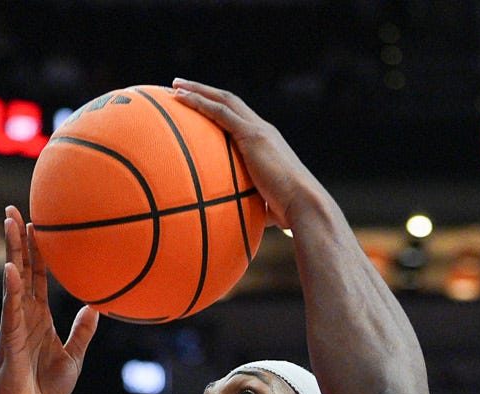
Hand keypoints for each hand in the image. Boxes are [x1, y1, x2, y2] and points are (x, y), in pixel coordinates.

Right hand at [0, 205, 98, 393]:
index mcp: (39, 318)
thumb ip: (82, 332)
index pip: (38, 276)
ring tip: (9, 223)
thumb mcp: (74, 358)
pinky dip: (11, 289)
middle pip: (21, 269)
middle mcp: (24, 315)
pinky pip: (11, 310)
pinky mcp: (10, 340)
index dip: (39, 250)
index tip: (39, 222)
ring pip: (12, 281)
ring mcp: (15, 325)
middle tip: (14, 209)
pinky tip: (10, 268)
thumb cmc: (46, 392)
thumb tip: (95, 308)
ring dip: (11, 251)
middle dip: (18, 239)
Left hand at [169, 80, 325, 229]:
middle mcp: (264, 130)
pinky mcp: (252, 136)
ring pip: (223, 100)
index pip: (240, 118)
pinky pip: (220, 113)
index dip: (219, 109)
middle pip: (230, 101)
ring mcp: (259, 130)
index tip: (199, 105)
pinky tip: (180, 98)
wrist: (304, 206)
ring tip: (174, 85)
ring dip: (197, 90)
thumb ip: (253, 205)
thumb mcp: (266, 204)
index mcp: (267, 143)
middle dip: (204, 91)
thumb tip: (240, 221)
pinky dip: (199, 103)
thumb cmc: (289, 213)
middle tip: (179, 85)